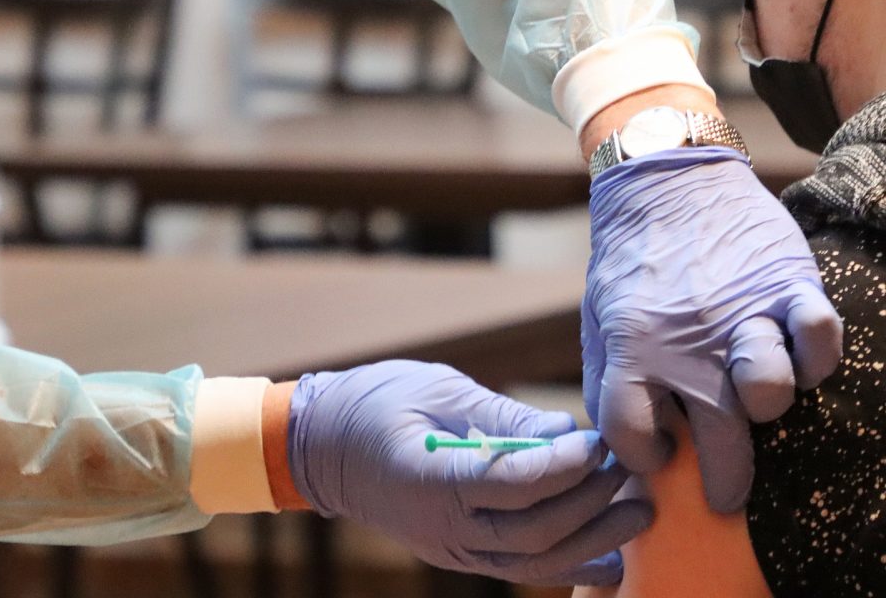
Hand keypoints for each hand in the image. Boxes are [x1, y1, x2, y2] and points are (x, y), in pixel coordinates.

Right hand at [287, 360, 651, 585]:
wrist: (321, 447)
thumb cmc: (377, 402)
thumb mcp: (437, 389)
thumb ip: (500, 417)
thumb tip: (564, 430)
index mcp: (430, 478)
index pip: (512, 485)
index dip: (563, 466)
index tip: (597, 440)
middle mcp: (441, 526)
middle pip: (532, 532)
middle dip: (589, 503)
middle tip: (627, 469)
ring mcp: (449, 548)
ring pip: (532, 563)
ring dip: (591, 542)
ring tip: (637, 515)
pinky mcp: (458, 554)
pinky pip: (518, 569)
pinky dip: (566, 565)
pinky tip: (608, 557)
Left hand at [584, 147, 842, 511]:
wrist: (663, 178)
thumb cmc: (628, 259)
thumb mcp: (598, 318)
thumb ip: (605, 381)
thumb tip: (615, 444)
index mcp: (634, 346)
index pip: (634, 434)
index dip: (643, 459)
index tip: (656, 456)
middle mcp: (691, 339)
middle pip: (717, 438)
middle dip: (722, 481)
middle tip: (723, 495)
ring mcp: (745, 313)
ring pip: (772, 393)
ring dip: (766, 407)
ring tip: (755, 404)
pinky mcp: (788, 284)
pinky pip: (821, 335)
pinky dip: (818, 356)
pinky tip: (797, 356)